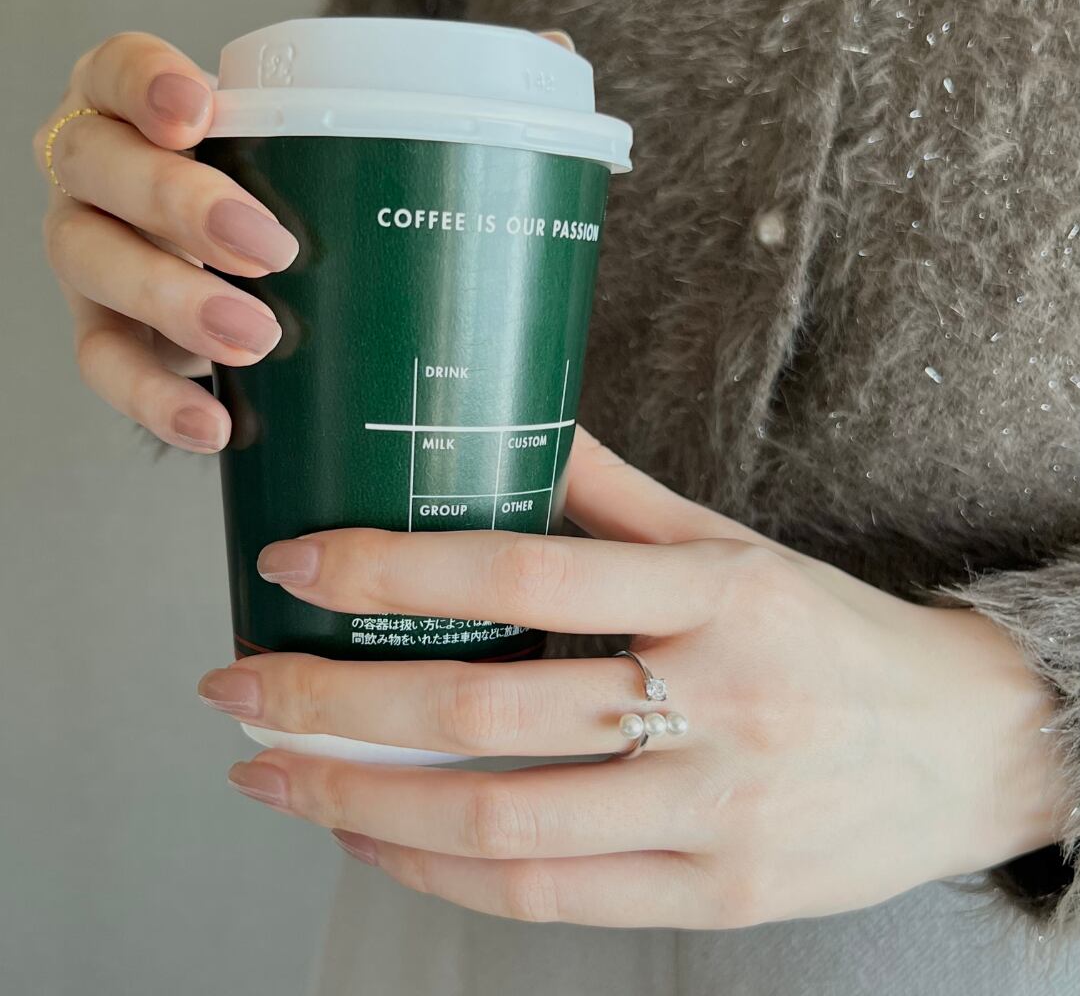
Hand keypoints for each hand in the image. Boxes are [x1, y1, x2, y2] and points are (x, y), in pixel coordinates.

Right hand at [32, 29, 574, 453]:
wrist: (261, 298)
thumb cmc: (307, 209)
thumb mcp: (344, 154)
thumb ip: (424, 105)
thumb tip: (550, 50)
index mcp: (158, 117)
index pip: (120, 74)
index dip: (146, 85)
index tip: (204, 112)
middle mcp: (110, 181)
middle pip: (101, 170)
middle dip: (180, 205)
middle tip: (271, 247)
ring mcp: (100, 262)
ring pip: (93, 268)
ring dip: (172, 302)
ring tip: (258, 338)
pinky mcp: (111, 340)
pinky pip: (108, 368)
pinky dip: (156, 400)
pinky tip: (217, 423)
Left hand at [197, 430, 1065, 927]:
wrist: (963, 746)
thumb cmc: (834, 634)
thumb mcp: (739, 544)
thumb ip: (620, 494)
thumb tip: (517, 430)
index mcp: (717, 592)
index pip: (524, 570)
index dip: (394, 567)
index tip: (298, 565)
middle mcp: (717, 701)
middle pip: (488, 711)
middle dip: (337, 702)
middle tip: (239, 687)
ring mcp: (718, 812)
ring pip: (503, 820)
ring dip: (364, 802)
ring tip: (275, 773)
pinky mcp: (721, 896)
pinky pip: (551, 895)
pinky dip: (442, 871)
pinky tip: (377, 838)